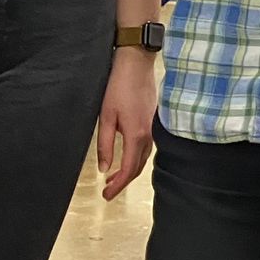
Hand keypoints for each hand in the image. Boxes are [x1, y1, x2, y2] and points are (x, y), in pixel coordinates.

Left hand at [96, 50, 157, 200]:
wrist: (136, 62)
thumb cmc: (118, 86)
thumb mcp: (106, 116)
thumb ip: (106, 144)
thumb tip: (105, 168)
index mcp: (136, 134)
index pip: (129, 169)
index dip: (118, 185)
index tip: (106, 196)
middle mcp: (149, 133)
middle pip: (139, 166)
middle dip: (124, 181)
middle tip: (108, 191)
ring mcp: (154, 126)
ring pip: (144, 157)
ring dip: (131, 170)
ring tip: (114, 177)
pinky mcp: (154, 119)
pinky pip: (147, 146)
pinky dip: (137, 157)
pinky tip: (128, 156)